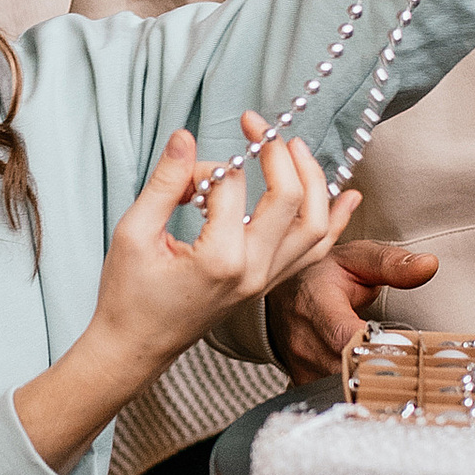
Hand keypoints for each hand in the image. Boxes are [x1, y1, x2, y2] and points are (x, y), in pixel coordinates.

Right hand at [16, 115, 360, 470]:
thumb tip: (185, 137)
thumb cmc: (127, 296)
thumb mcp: (133, 232)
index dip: (206, 167)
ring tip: (296, 149)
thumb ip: (164, 182)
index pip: (229, 186)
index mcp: (220, 259)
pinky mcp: (266, 285)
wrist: (135, 348)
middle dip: (278, 154)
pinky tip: (346, 195)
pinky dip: (334, 221)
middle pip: (291, 199)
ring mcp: (264, 282)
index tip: (183, 174)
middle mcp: (252, 272)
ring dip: (313, 180)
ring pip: (315, 226)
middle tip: (257, 126)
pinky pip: (313, 251)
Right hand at [266, 237, 438, 383]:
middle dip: (385, 368)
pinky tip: (377, 381)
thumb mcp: (357, 258)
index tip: (406, 346)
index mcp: (317, 305)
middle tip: (413, 362)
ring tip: (397, 370)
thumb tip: (428, 265)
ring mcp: (301, 366)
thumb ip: (393, 264)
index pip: (347, 338)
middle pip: (352, 370)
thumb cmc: (320, 275)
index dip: (379, 347)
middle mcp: (304, 341)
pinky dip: (360, 392)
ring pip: (346, 389)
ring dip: (374, 384)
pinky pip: (337, 396)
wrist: (284, 293)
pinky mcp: (304, 383)